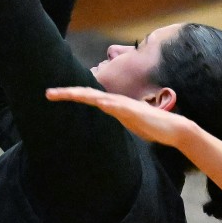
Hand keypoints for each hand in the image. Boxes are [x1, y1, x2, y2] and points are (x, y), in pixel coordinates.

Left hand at [45, 86, 193, 147]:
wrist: (173, 129)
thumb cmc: (150, 127)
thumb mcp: (126, 124)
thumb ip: (115, 119)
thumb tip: (103, 121)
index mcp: (112, 105)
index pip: (87, 98)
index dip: (70, 95)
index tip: (52, 95)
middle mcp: (116, 102)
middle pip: (87, 94)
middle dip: (68, 93)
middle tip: (48, 93)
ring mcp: (125, 106)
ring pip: (99, 98)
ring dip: (83, 95)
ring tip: (66, 94)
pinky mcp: (135, 112)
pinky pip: (119, 107)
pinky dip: (108, 104)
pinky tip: (99, 102)